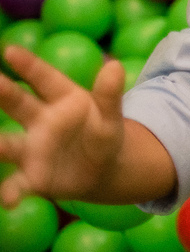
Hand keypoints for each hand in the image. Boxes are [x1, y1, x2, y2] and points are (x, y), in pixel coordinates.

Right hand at [0, 45, 125, 207]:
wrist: (103, 169)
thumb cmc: (103, 134)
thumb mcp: (112, 116)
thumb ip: (110, 94)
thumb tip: (115, 66)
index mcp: (63, 99)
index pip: (44, 78)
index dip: (28, 65)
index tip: (10, 50)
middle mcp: (40, 120)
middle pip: (18, 104)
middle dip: (2, 93)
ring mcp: (33, 148)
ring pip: (10, 144)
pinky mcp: (33, 176)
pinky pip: (19, 184)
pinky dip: (12, 192)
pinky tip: (10, 200)